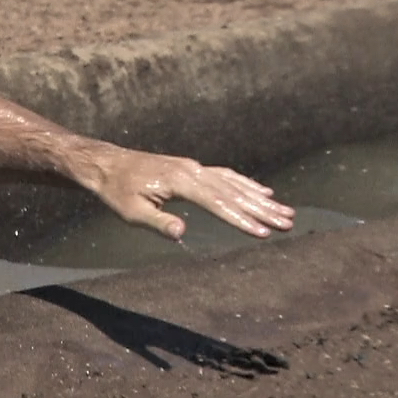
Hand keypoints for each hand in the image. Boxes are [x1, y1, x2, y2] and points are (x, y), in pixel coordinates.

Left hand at [92, 149, 294, 240]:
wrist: (107, 164)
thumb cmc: (117, 191)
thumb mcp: (132, 212)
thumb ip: (158, 222)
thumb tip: (182, 232)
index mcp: (180, 182)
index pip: (217, 203)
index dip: (240, 219)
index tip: (262, 232)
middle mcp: (192, 171)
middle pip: (233, 192)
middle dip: (262, 209)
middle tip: (289, 221)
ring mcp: (194, 167)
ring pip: (234, 183)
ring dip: (260, 198)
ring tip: (286, 211)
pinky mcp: (192, 168)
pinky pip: (225, 176)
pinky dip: (246, 184)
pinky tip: (263, 191)